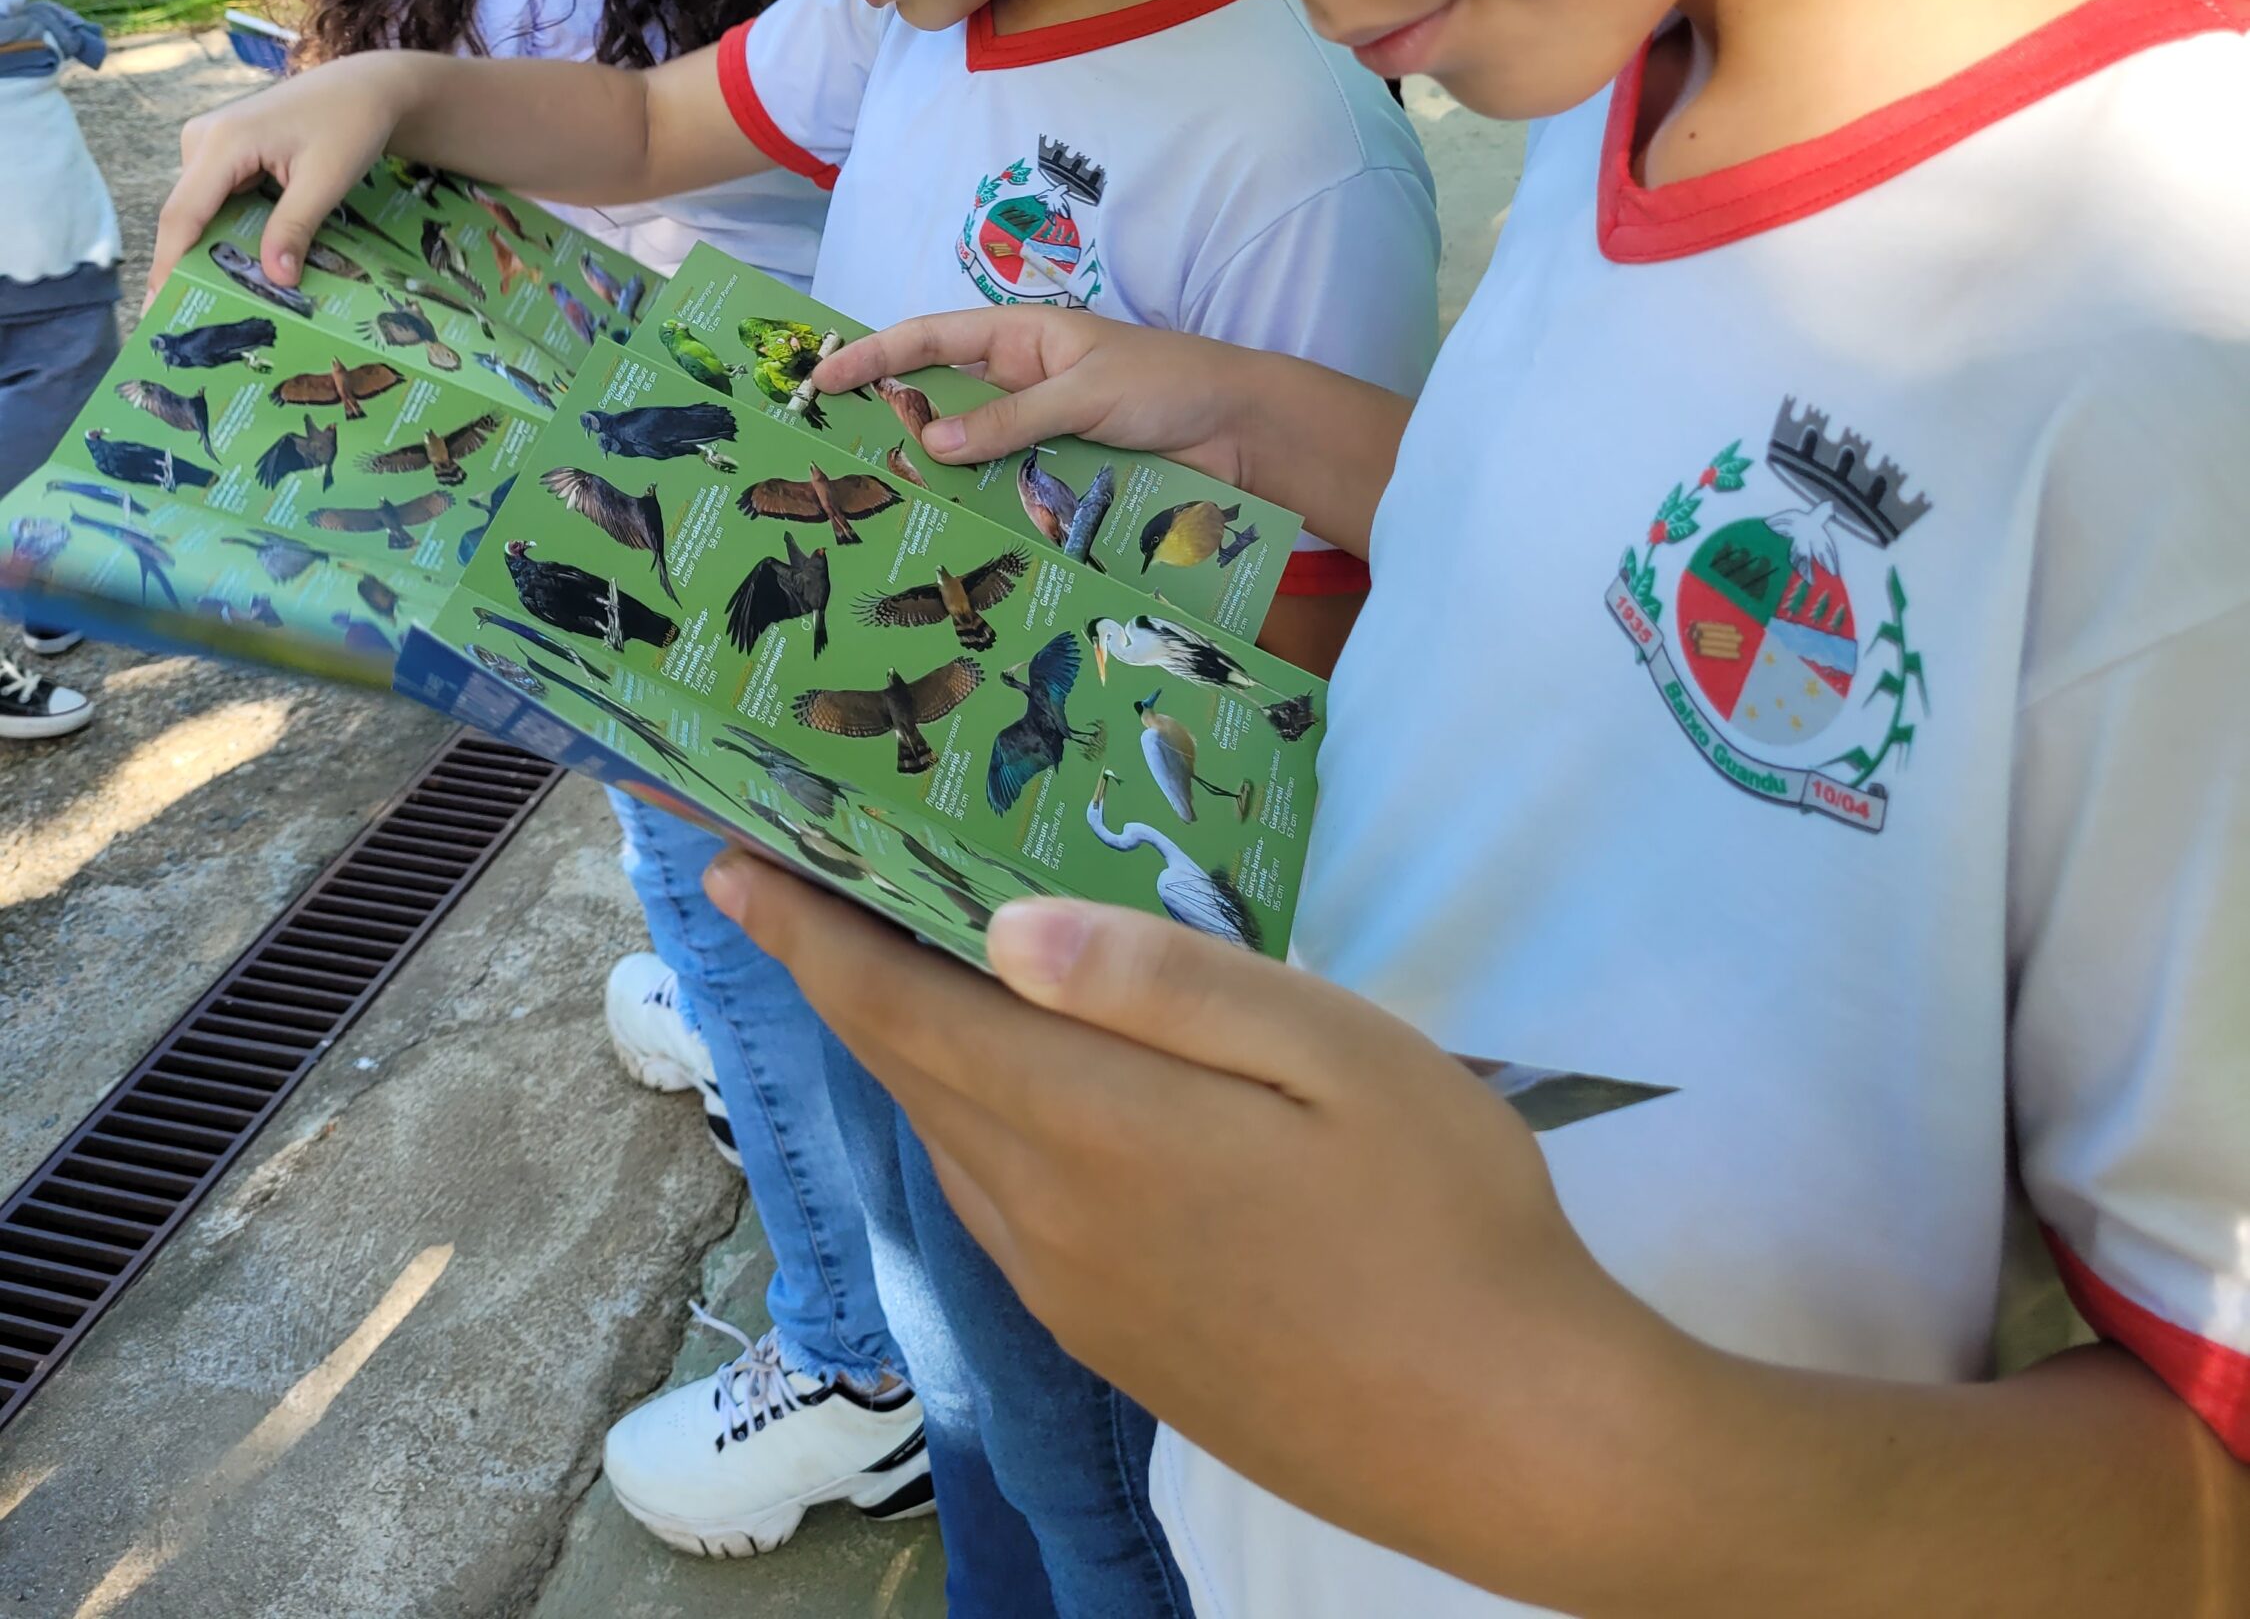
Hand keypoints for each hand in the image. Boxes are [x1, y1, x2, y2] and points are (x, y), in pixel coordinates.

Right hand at [148, 56, 416, 303]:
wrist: (363, 87)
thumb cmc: (350, 124)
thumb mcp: (327, 179)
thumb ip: (295, 227)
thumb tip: (275, 279)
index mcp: (222, 142)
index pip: (182, 216)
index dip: (169, 266)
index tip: (161, 311)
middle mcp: (202, 139)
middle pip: (185, 216)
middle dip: (186, 266)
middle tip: (185, 320)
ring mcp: (207, 143)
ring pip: (198, 211)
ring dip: (207, 251)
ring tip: (209, 301)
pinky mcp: (220, 151)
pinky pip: (212, 200)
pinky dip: (224, 230)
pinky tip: (234, 265)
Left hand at [704, 854, 1659, 1597]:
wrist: (1515, 1441)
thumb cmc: (1446, 1212)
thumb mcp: (1333, 1051)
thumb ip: (1165, 984)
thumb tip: (1002, 931)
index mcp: (1093, 1131)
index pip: (905, 1012)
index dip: (810, 933)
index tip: (733, 863)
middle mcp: (1051, 1222)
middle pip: (911, 1076)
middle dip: (839, 976)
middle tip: (800, 883)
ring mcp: (1078, 1298)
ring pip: (954, 1147)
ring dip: (906, 1052)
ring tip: (895, 963)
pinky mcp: (1119, 1346)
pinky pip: (1004, 1209)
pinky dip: (971, 1123)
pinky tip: (1012, 1091)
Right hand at [815, 307, 1257, 481]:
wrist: (1245, 430)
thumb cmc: (1171, 384)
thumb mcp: (1085, 393)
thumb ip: (1012, 418)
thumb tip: (930, 445)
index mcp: (1022, 337)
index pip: (930, 339)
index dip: (873, 355)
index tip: (821, 378)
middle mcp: (1023, 380)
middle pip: (942, 400)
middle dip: (892, 424)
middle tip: (836, 457)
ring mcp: (1042, 429)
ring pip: (972, 453)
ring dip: (938, 476)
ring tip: (886, 507)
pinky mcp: (1064, 472)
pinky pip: (1010, 488)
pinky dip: (983, 507)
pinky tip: (956, 535)